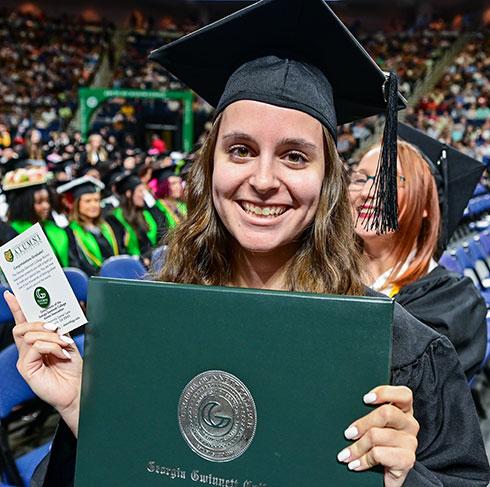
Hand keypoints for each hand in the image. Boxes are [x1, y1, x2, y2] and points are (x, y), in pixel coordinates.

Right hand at [6, 291, 82, 436]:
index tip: (12, 294)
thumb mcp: (67, 344)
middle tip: (56, 328)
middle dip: (40, 323)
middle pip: (22, 326)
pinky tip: (60, 354)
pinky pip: (34, 348)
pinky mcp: (26, 368)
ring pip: (30, 335)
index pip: (24, 322)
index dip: (17, 308)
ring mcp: (25, 359)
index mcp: (38, 342)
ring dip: (50, 336)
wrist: (77, 389)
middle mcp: (28, 350)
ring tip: (63, 345)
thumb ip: (58, 332)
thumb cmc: (73, 370)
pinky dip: (50, 347)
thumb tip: (54, 320)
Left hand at [337, 385, 418, 486]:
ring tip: (346, 455)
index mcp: (404, 411)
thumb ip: (369, 413)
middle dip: (362, 423)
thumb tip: (345, 405)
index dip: (384, 393)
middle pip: (386, 413)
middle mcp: (410, 424)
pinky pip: (378, 454)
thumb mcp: (375, 425)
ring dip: (357, 446)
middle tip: (348, 433)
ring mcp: (410, 443)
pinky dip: (363, 460)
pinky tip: (355, 464)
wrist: (389, 476)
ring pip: (377, 435)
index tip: (365, 399)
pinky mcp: (407, 460)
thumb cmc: (379, 444)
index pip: (404, 394)